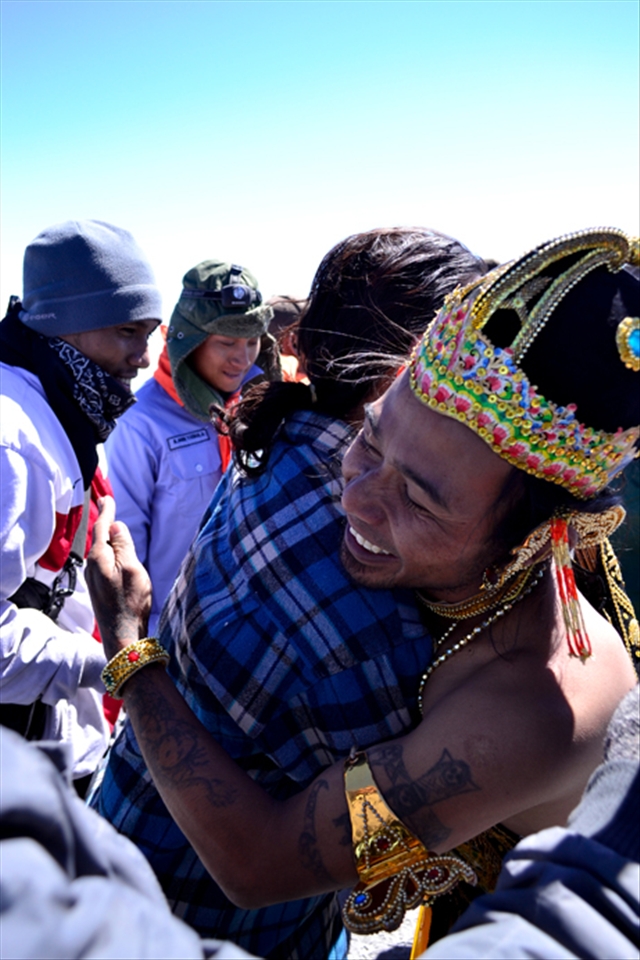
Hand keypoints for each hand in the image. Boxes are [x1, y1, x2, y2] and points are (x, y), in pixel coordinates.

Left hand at [86, 496, 152, 660]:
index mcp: (100, 558)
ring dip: (107, 537)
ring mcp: (94, 579)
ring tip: (113, 525)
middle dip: (105, 521)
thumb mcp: (132, 569)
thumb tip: (116, 526)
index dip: (107, 511)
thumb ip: (124, 546)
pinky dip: (109, 551)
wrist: (122, 637)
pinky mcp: (99, 588)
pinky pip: (103, 561)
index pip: (103, 527)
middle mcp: (93, 567)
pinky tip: (115, 553)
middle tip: (108, 504)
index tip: (107, 498)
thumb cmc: (131, 603)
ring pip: (101, 550)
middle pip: (100, 538)